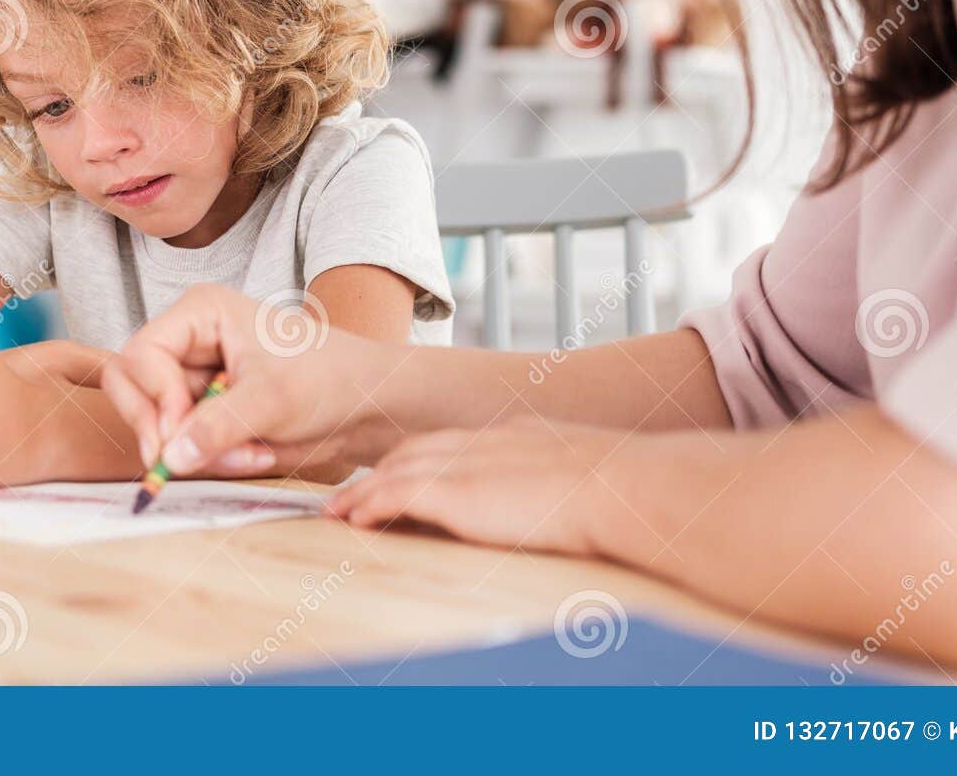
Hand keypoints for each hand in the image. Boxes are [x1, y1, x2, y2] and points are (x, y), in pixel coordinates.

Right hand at [101, 284, 396, 479]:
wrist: (368, 405)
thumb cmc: (331, 379)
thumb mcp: (273, 401)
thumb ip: (217, 427)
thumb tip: (169, 458)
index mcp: (200, 313)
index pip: (139, 355)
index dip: (152, 397)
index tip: (177, 433)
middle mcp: (189, 341)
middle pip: (131, 386)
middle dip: (159, 429)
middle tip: (181, 462)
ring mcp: (194, 378)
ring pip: (155, 423)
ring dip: (193, 450)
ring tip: (248, 454)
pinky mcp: (205, 411)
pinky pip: (181, 443)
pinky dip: (210, 458)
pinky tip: (254, 454)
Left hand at [326, 418, 638, 555]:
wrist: (618, 485)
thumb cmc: (614, 487)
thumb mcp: (578, 472)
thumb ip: (553, 480)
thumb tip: (559, 499)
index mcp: (511, 437)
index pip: (449, 443)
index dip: (417, 459)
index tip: (396, 474)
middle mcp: (481, 442)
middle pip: (413, 450)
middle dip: (379, 471)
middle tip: (352, 493)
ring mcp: (466, 463)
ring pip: (396, 470)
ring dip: (362, 491)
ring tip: (338, 510)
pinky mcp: (456, 491)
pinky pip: (396, 494)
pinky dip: (371, 503)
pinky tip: (354, 518)